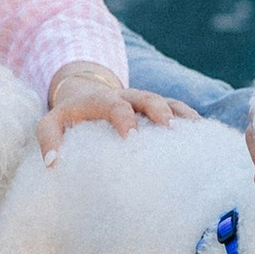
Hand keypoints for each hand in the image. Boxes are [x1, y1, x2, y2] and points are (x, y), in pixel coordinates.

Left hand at [38, 64, 197, 157]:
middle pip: (148, 97)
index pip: (115, 105)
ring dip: (183, 115)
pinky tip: (205, 135)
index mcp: (102, 100)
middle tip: (169, 130)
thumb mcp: (51, 123)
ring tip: (197, 132)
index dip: (124, 119)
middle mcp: (127, 97)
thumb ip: (48, 139)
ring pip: (168, 101)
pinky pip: (178, 109)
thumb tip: (53, 162)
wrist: (83, 91)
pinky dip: (192, 119)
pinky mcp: (157, 107)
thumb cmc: (68, 116)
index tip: (131, 138)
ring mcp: (145, 101)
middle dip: (159, 112)